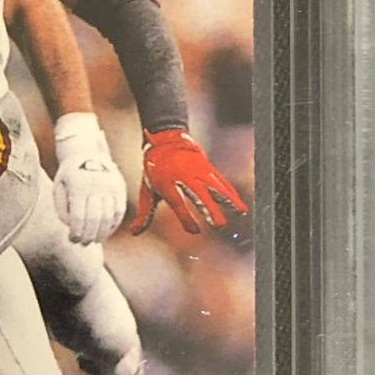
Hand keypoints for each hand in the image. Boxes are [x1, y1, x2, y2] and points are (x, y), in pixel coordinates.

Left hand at [52, 113, 128, 242]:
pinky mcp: (120, 187)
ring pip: (109, 217)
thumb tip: (73, 228)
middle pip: (95, 220)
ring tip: (93, 240)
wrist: (87, 150)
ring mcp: (111, 185)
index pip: (78, 217)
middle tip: (83, 243)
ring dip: (101, 233)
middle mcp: (97, 184)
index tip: (72, 240)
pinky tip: (105, 231)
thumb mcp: (59, 187)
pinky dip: (113, 225)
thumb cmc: (69, 173)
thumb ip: (63, 209)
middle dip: (88, 236)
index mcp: (78, 184)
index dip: (76, 232)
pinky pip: (119, 211)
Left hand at [129, 128, 247, 234]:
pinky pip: (221, 180)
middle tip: (219, 225)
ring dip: (228, 199)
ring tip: (239, 212)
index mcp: (166, 183)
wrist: (165, 141)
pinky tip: (240, 205)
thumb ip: (144, 213)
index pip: (178, 203)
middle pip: (198, 194)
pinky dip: (231, 192)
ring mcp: (197, 171)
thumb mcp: (147, 190)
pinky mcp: (207, 167)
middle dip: (209, 209)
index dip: (186, 218)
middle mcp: (183, 176)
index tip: (194, 231)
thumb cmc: (155, 170)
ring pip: (214, 186)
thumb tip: (134, 233)